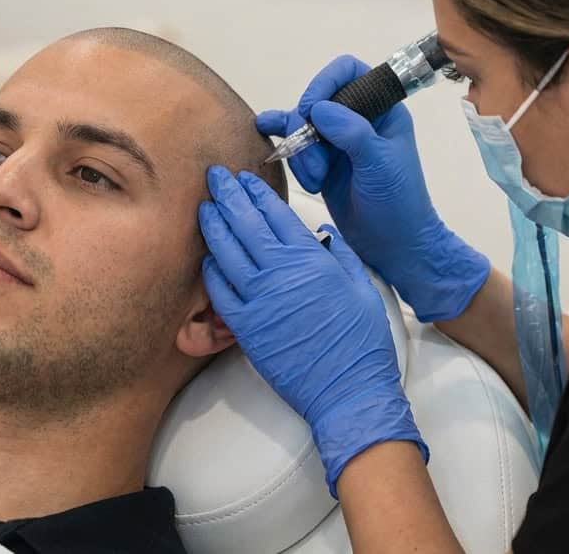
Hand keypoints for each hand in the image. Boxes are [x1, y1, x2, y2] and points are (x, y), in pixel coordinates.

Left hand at [199, 165, 427, 497]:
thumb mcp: (362, 287)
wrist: (349, 390)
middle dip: (227, 196)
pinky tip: (207, 257)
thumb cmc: (361, 342)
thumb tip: (321, 230)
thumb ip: (341, 253)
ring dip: (213, 226)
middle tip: (214, 177)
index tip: (243, 178)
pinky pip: (220, 291)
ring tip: (205, 208)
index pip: (275, 214)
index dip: (256, 192)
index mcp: (311, 260)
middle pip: (244, 224)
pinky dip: (211, 271)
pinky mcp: (246, 327)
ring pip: (226, 252)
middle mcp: (281, 274)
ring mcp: (260, 300)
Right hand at [256, 55, 489, 321]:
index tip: (313, 111)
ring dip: (299, 153)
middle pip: (317, 99)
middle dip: (307, 131)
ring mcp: (337, 140)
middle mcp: (358, 118)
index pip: (349, 72)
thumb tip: (319, 109)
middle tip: (316, 165)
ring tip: (313, 182)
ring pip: (301, 124)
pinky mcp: (321, 161)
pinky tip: (263, 132)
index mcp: (382, 109)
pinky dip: (279, 137)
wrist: (393, 247)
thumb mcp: (379, 164)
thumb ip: (352, 132)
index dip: (326, 83)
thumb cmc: (397, 204)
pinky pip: (293, 141)